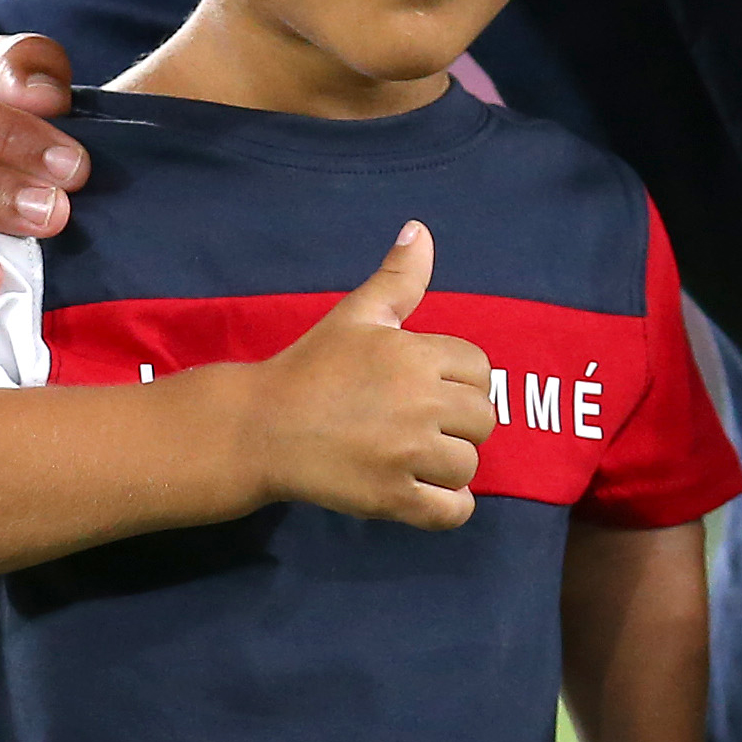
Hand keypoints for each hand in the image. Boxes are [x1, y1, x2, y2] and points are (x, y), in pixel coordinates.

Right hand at [245, 223, 494, 528]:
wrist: (260, 426)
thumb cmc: (310, 367)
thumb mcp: (356, 314)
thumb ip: (398, 278)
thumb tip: (421, 230)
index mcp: (416, 355)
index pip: (480, 369)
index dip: (459, 380)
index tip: (428, 388)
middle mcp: (420, 403)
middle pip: (482, 419)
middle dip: (457, 423)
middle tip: (418, 424)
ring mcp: (407, 454)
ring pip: (468, 465)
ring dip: (449, 465)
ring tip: (414, 457)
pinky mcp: (393, 498)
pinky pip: (452, 511)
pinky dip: (449, 506)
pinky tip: (427, 492)